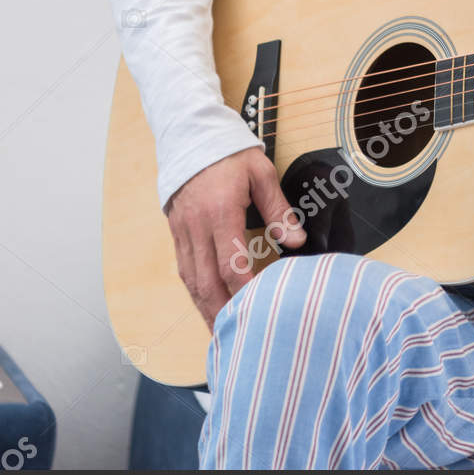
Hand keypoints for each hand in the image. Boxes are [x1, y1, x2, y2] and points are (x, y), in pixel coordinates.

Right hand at [163, 145, 304, 328]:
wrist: (190, 135)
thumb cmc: (230, 152)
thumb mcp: (261, 173)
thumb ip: (278, 209)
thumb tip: (297, 241)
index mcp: (219, 213)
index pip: (232, 264)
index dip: (246, 291)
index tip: (262, 311)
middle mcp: (196, 227)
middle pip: (207, 282)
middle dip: (222, 313)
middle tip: (237, 339)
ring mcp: (182, 232)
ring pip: (192, 281)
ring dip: (206, 309)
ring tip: (221, 333)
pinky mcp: (176, 232)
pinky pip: (184, 269)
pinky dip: (195, 293)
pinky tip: (206, 306)